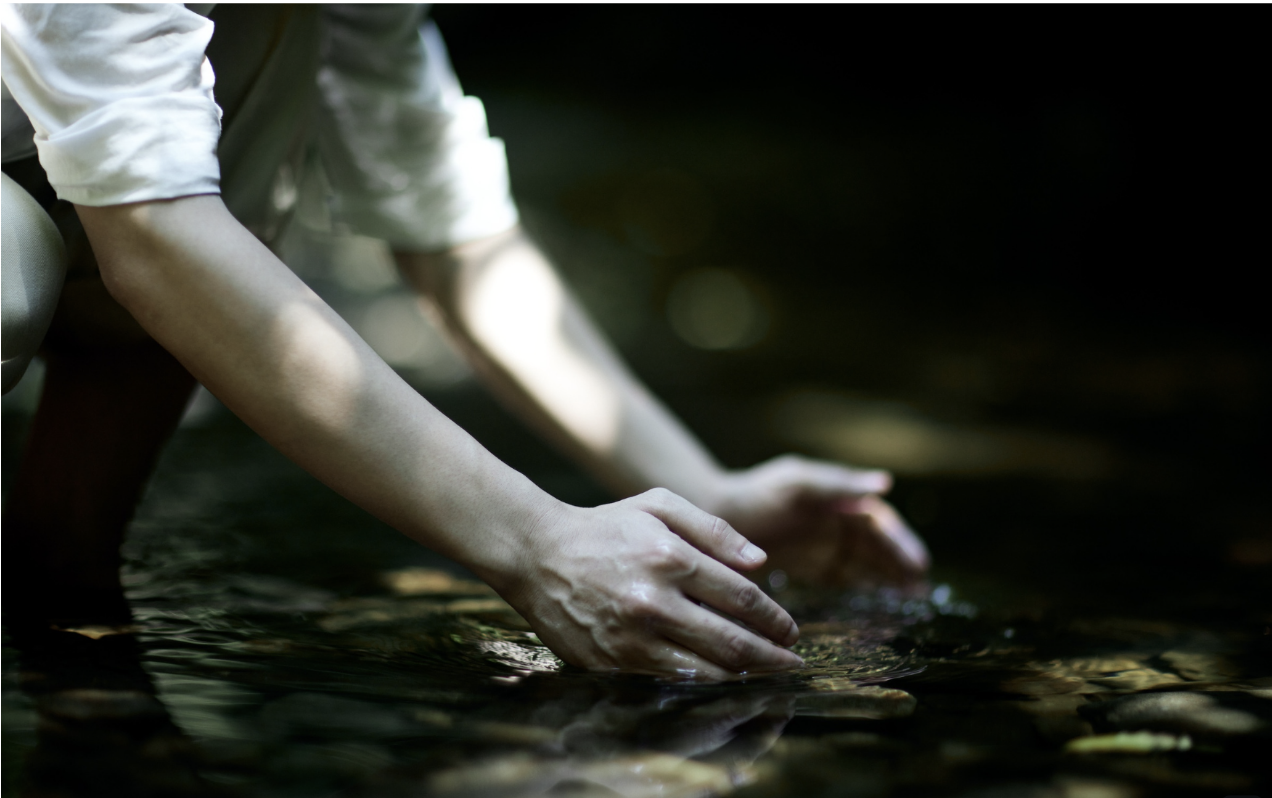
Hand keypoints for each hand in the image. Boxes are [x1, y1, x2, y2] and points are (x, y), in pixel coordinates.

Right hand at [497, 488, 803, 678]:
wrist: (537, 555)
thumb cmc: (606, 527)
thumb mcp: (659, 505)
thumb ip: (714, 529)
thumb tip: (760, 561)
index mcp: (671, 558)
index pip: (742, 598)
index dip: (775, 618)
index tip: (792, 629)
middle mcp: (654, 601)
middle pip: (733, 641)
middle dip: (772, 656)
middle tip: (793, 662)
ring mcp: (632, 637)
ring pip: (706, 668)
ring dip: (745, 675)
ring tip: (766, 674)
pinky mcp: (613, 661)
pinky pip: (671, 678)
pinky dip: (704, 681)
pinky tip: (722, 678)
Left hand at [706, 455, 928, 588]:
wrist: (712, 513)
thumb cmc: (756, 493)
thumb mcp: (797, 483)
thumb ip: (838, 485)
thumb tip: (885, 484)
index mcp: (837, 499)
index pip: (879, 522)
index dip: (901, 542)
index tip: (919, 566)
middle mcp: (833, 521)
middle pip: (876, 546)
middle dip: (899, 566)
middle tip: (919, 593)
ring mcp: (821, 544)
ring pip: (862, 564)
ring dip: (885, 580)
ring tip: (906, 603)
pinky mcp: (805, 565)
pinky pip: (839, 578)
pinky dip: (858, 590)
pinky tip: (873, 608)